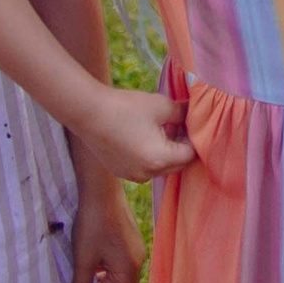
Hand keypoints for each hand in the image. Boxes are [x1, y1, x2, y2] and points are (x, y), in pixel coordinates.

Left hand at [65, 179, 146, 282]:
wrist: (102, 190)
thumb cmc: (94, 225)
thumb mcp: (83, 259)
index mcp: (129, 268)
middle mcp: (137, 259)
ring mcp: (134, 247)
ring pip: (117, 273)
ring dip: (99, 277)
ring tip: (79, 269)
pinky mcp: (129, 238)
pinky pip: (118, 260)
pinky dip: (103, 264)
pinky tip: (87, 254)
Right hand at [79, 87, 194, 182]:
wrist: (88, 113)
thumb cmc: (126, 108)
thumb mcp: (162, 106)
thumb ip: (184, 113)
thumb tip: (195, 114)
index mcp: (159, 160)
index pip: (190, 156)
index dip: (195, 139)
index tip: (191, 123)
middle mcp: (146, 174)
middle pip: (178, 165)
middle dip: (182, 146)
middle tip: (180, 124)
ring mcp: (131, 176)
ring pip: (162, 168)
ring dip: (168, 152)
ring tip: (163, 128)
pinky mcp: (120, 171)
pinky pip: (146, 168)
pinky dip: (152, 156)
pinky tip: (147, 135)